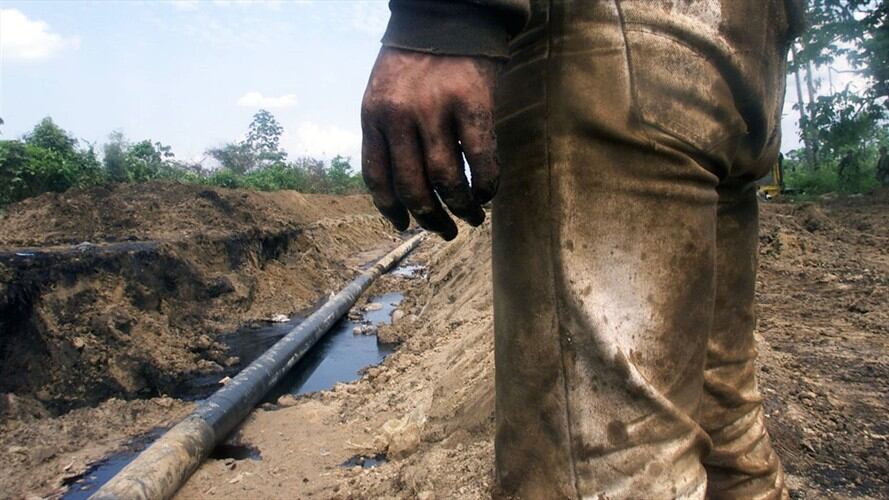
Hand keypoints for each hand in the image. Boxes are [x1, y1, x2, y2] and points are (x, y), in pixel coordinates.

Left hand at [361, 47, 500, 239]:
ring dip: (462, 209)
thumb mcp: (386, 93)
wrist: (447, 15)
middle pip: (412, 187)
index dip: (391, 209)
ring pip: (446, 181)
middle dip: (431, 219)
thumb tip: (402, 189)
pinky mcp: (471, 103)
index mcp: (373, 115)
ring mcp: (434, 109)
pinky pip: (479, 160)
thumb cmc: (417, 60)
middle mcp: (399, 116)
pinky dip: (486, 185)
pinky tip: (489, 193)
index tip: (405, 224)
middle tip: (446, 230)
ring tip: (473, 217)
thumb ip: (389, 133)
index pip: (377, 177)